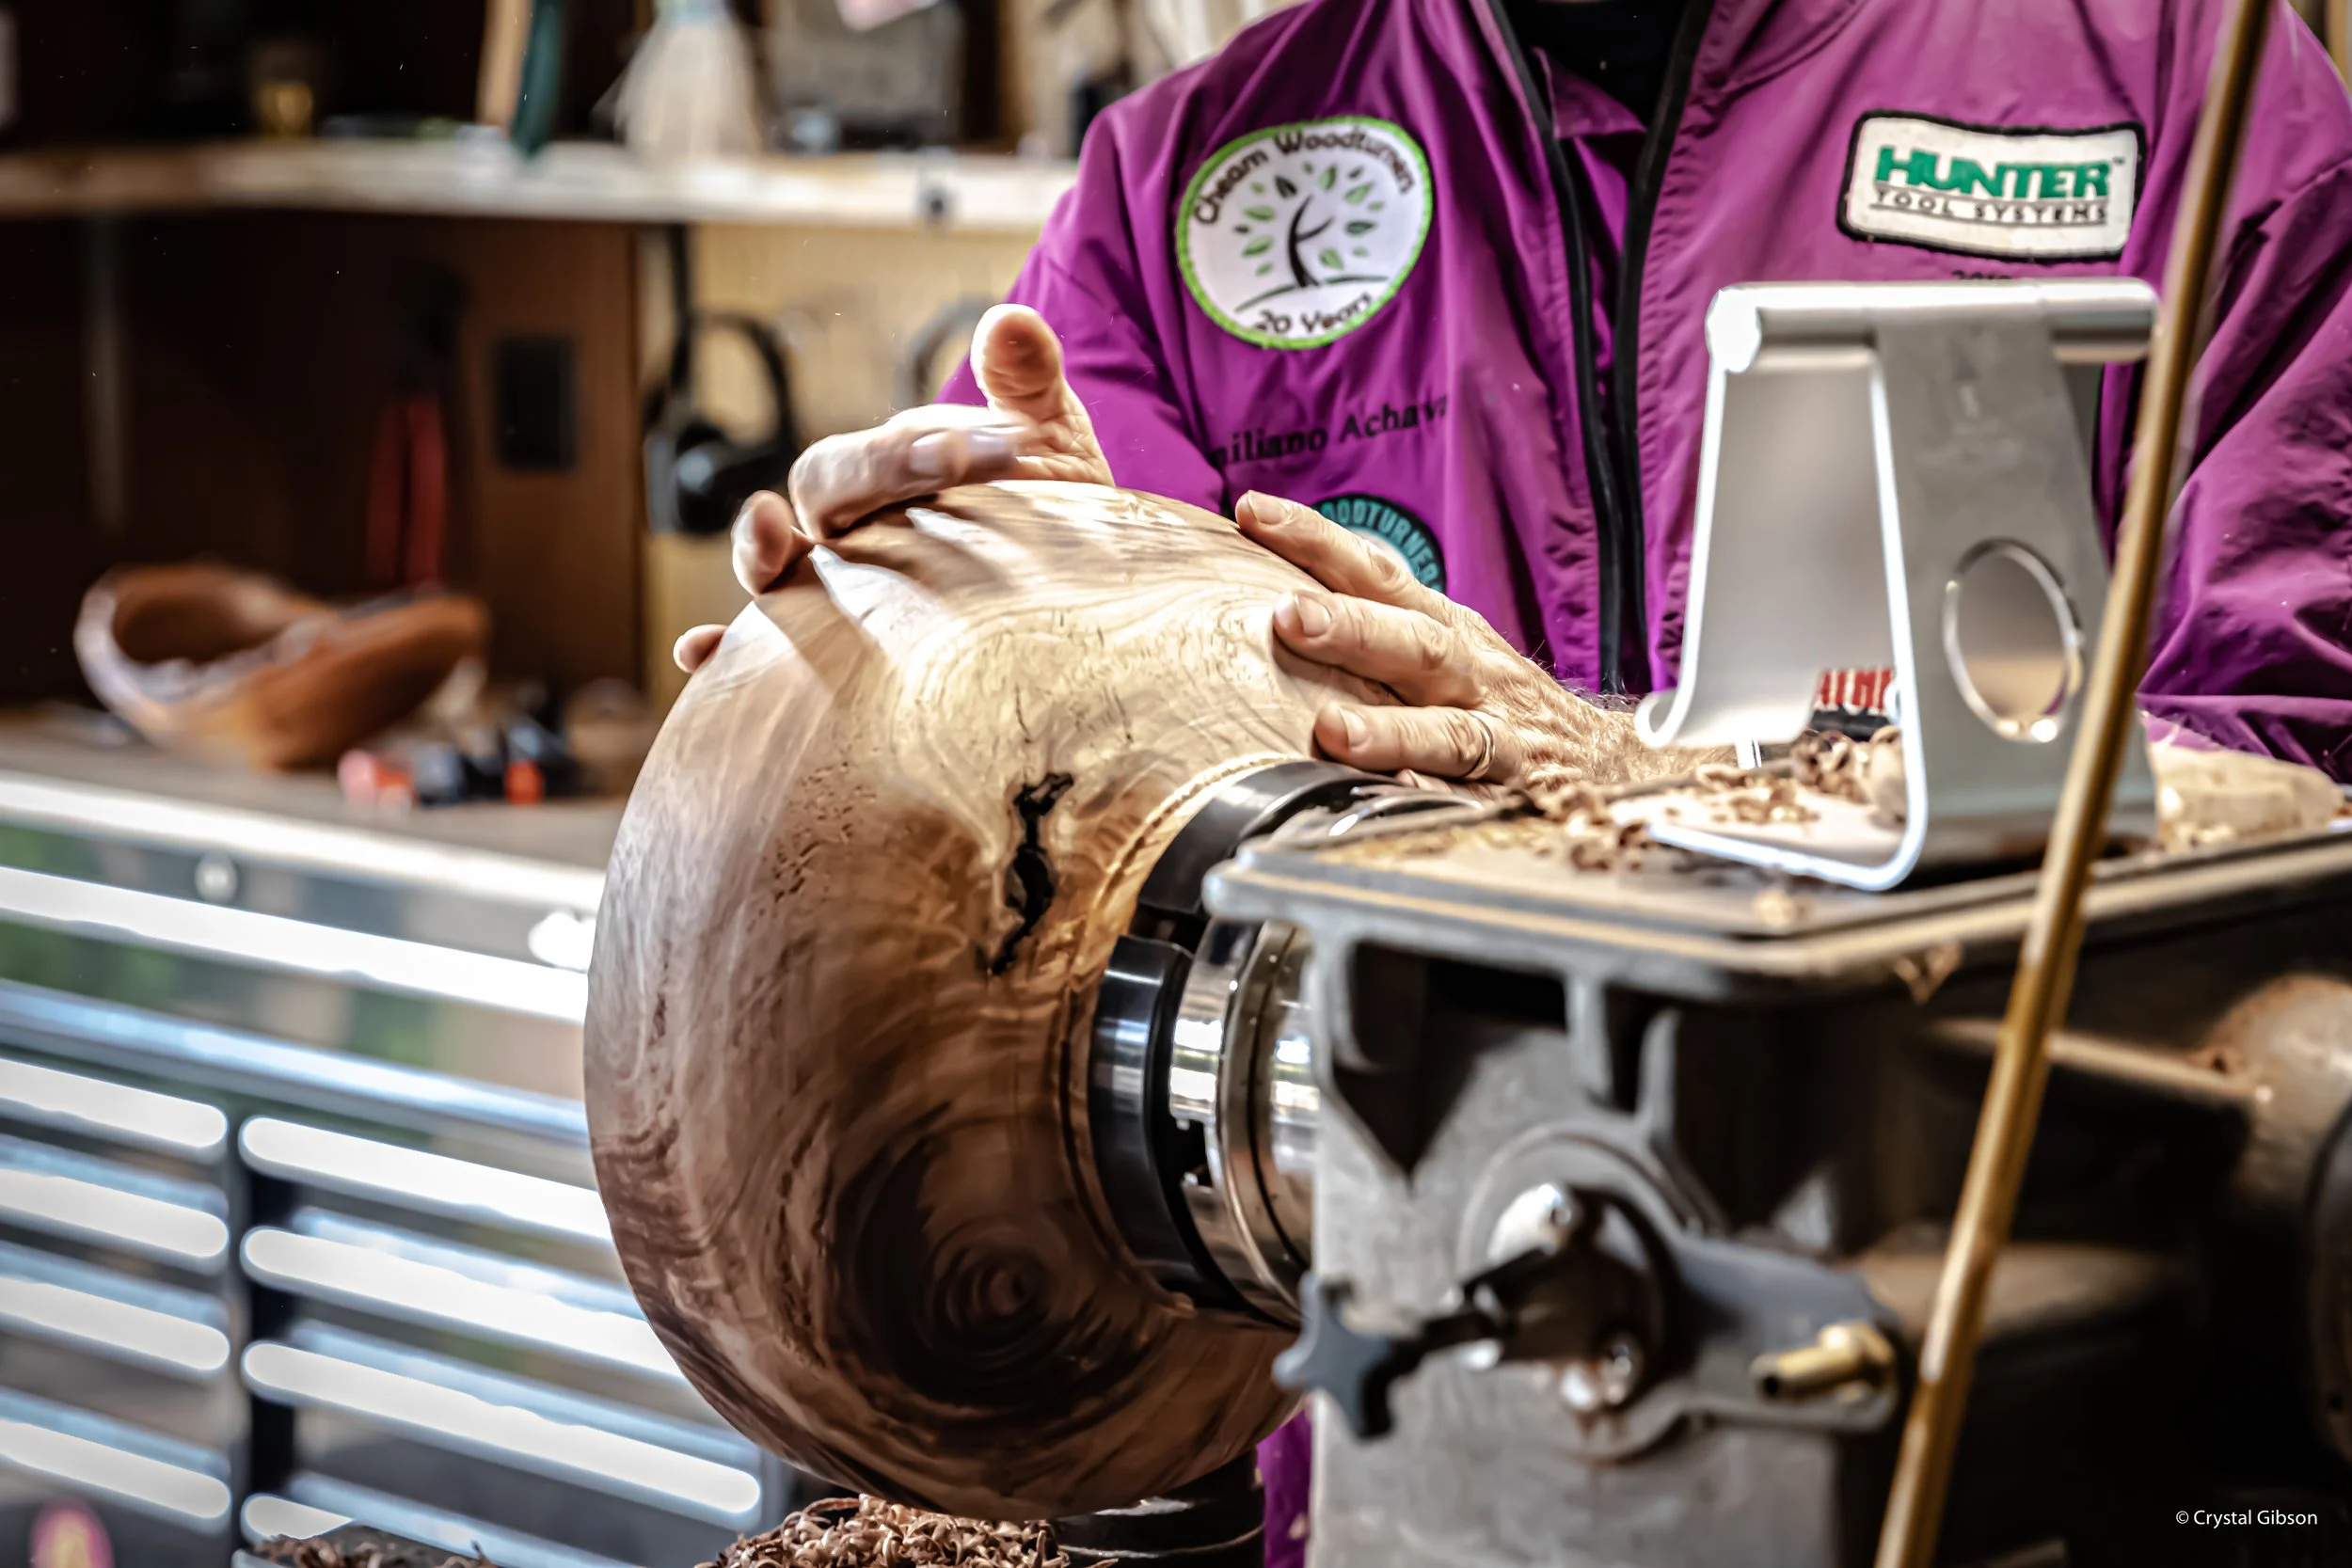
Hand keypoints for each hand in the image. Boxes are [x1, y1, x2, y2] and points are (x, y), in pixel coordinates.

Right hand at [673, 305, 1110, 672]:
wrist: (1076, 593)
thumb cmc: (1049, 508)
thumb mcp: (1046, 438)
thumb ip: (1024, 377)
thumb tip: (1010, 320)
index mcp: (884, 472)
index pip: (868, 452)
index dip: (918, 448)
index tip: (1006, 445)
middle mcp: (849, 529)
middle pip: (821, 492)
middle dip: (874, 474)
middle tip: (950, 465)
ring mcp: (839, 590)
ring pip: (774, 568)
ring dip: (760, 553)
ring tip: (768, 537)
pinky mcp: (847, 653)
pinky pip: (771, 651)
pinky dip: (721, 653)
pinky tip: (699, 652)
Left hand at [1235, 492, 1665, 796]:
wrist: (1602, 757)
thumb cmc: (1492, 701)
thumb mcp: (1439, 652)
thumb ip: (1367, 634)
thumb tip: (1263, 604)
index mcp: (1442, 628)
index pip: (1376, 573)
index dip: (1318, 540)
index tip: (1254, 512)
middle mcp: (1470, 672)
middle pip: (1413, 641)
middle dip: (1351, 626)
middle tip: (1286, 615)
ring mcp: (1499, 732)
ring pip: (1447, 729)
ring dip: (1390, 728)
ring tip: (1333, 729)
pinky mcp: (1513, 793)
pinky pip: (1476, 800)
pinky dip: (1439, 801)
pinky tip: (1395, 803)